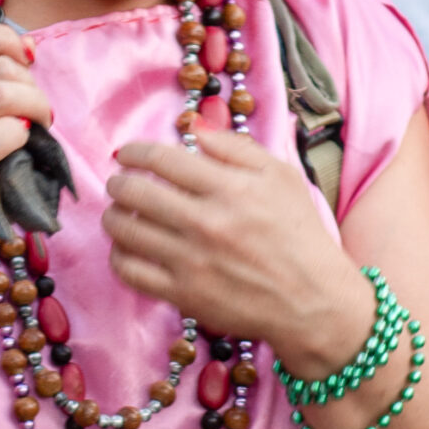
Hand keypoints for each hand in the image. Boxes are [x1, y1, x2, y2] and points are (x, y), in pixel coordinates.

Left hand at [103, 127, 365, 358]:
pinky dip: (119, 256)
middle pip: (135, 192)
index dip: (135, 152)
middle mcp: (206, 222)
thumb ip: (235, 147)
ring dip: (113, 217)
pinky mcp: (184, 294)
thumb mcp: (281, 177)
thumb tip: (194, 128)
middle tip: (119, 184)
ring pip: (126, 231)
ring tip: (119, 214)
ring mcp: (192, 260)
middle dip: (118, 183)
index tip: (127, 154)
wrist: (314, 300)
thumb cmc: (300, 234)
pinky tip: (127, 250)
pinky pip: (130, 272)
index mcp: (229, 188)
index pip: (162, 159)